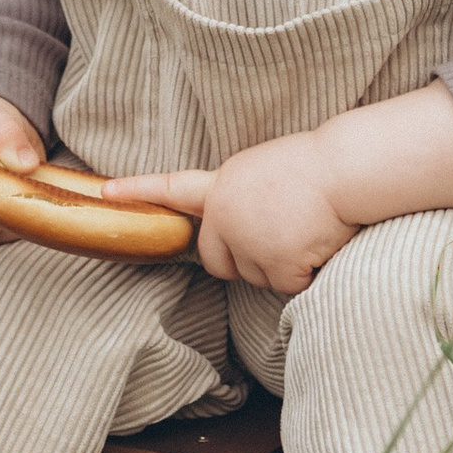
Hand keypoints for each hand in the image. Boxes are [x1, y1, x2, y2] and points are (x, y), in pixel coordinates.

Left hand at [107, 129, 359, 294]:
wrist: (347, 169)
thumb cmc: (320, 166)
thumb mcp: (267, 171)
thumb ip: (242, 198)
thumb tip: (246, 230)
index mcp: (224, 184)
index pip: (173, 187)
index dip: (139, 191)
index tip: (105, 191)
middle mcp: (225, 214)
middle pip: (218, 261)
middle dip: (243, 260)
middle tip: (281, 235)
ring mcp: (247, 241)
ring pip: (257, 277)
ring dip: (283, 263)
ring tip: (307, 227)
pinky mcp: (273, 264)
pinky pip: (287, 286)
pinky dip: (307, 273)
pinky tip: (318, 243)